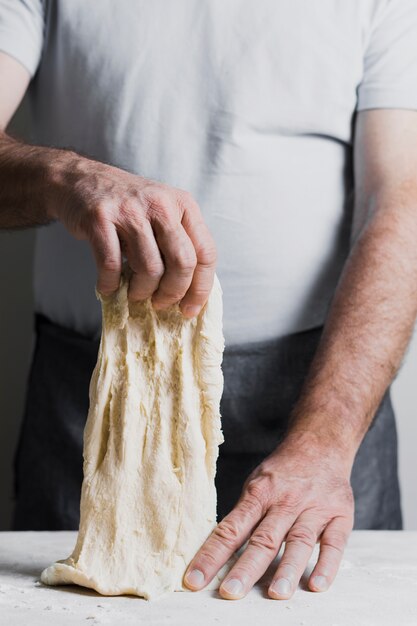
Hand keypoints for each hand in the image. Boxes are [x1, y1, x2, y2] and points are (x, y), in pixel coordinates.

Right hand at [50, 154, 215, 316]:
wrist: (79, 180)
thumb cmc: (126, 207)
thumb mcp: (162, 214)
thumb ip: (179, 244)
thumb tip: (190, 294)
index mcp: (183, 205)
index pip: (205, 253)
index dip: (200, 288)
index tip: (190, 309)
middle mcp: (161, 204)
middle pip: (182, 263)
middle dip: (173, 292)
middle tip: (160, 303)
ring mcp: (130, 210)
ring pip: (150, 268)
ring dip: (141, 291)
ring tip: (135, 293)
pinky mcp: (100, 218)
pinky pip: (112, 265)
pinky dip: (111, 284)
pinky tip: (110, 286)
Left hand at [184, 431, 354, 599]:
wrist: (320, 444)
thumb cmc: (281, 472)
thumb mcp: (256, 484)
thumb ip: (244, 516)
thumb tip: (218, 552)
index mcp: (259, 493)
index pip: (231, 529)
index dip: (212, 555)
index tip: (194, 580)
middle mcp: (286, 501)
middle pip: (264, 538)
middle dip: (246, 567)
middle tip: (230, 593)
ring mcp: (314, 508)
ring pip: (299, 541)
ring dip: (287, 569)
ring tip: (276, 594)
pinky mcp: (340, 515)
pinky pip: (334, 543)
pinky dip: (327, 564)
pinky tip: (317, 585)